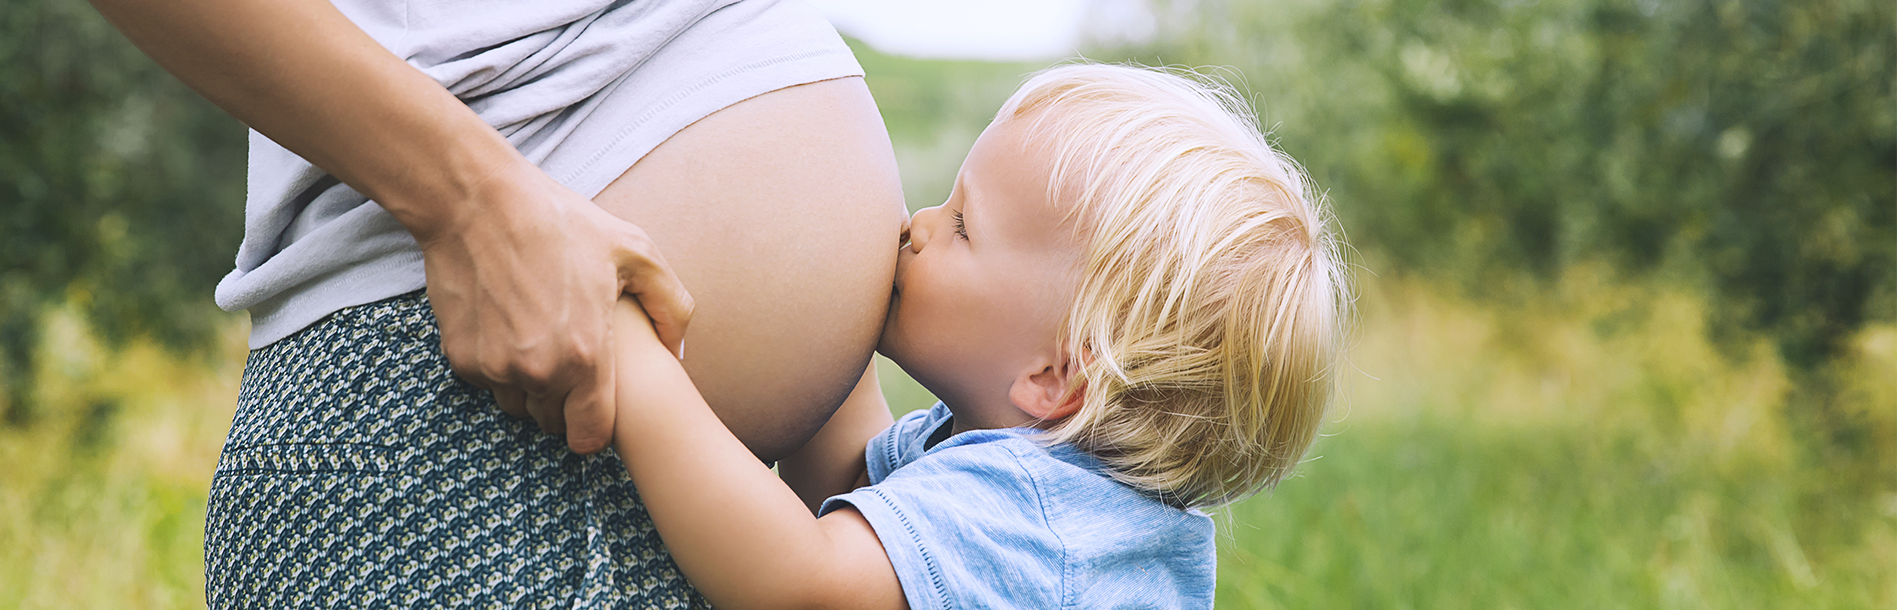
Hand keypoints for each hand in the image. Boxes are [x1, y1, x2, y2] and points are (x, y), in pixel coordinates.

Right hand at [415, 159, 692, 453]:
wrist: (476, 201)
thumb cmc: (561, 222)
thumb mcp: (635, 251)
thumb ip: (671, 306)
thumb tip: (679, 352)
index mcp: (585, 355)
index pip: (590, 438)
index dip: (596, 426)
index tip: (597, 402)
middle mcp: (537, 372)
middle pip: (553, 424)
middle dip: (564, 402)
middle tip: (570, 356)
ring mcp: (494, 368)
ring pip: (518, 405)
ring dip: (530, 386)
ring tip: (541, 336)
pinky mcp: (461, 357)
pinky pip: (487, 382)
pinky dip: (498, 365)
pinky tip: (509, 323)